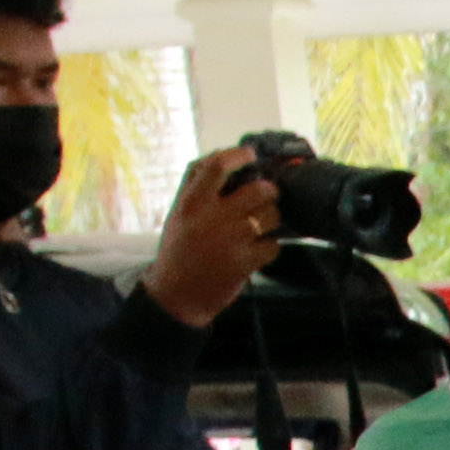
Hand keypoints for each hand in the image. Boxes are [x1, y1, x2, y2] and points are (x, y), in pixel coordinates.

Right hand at [142, 144, 285, 329]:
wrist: (176, 295)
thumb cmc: (180, 248)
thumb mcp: (178, 211)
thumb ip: (196, 183)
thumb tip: (224, 154)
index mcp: (191, 202)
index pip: (217, 166)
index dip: (239, 156)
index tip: (251, 155)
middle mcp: (210, 218)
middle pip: (258, 189)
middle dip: (269, 191)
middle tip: (267, 195)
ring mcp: (229, 241)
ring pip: (271, 216)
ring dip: (273, 218)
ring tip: (262, 224)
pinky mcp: (244, 263)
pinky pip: (273, 245)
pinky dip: (271, 246)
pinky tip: (258, 248)